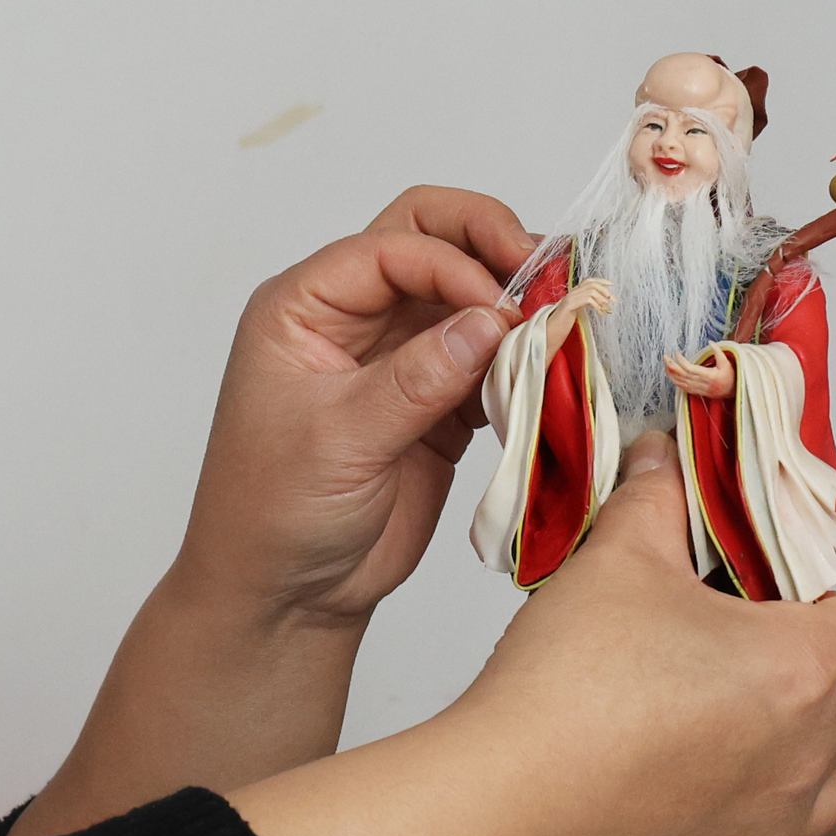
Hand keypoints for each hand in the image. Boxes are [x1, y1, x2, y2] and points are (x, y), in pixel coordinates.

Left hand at [173, 186, 537, 631]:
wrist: (285, 593)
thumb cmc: (274, 512)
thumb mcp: (340, 440)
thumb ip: (417, 379)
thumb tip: (492, 321)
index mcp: (303, 307)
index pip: (391, 246)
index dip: (454, 262)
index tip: (502, 308)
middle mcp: (350, 319)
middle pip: (431, 241)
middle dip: (492, 248)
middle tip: (548, 278)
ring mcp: (396, 357)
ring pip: (467, 298)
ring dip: (515, 306)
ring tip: (562, 324)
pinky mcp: (435, 402)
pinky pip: (488, 359)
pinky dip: (522, 361)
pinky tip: (549, 372)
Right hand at [453, 432, 835, 835]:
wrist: (508, 800)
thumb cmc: (571, 681)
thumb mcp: (615, 561)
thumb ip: (655, 501)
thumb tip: (664, 458)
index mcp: (805, 669)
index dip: (831, 609)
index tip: (771, 604)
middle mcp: (810, 759)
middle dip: (804, 679)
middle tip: (721, 659)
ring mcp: (770, 833)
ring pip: (817, 788)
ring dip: (784, 759)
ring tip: (705, 736)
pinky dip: (722, 826)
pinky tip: (657, 800)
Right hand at [558, 277, 613, 322]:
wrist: (553, 328)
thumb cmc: (566, 321)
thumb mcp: (579, 309)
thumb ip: (587, 302)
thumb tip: (603, 302)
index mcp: (575, 292)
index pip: (589, 280)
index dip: (601, 280)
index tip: (611, 284)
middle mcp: (572, 292)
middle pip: (592, 284)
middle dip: (605, 290)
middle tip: (613, 299)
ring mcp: (570, 297)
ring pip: (591, 291)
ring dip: (602, 299)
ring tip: (606, 308)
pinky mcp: (569, 304)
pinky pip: (587, 299)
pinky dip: (597, 305)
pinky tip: (600, 312)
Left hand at [663, 350, 734, 399]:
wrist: (731, 391)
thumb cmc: (729, 375)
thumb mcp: (726, 362)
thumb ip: (718, 351)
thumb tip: (710, 341)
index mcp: (708, 376)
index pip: (690, 369)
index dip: (681, 361)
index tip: (676, 352)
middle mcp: (701, 383)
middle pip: (681, 375)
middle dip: (671, 365)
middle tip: (665, 356)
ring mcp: (697, 388)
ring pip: (679, 382)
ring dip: (670, 373)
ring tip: (665, 363)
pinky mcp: (695, 391)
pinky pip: (681, 387)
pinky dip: (674, 380)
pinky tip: (670, 373)